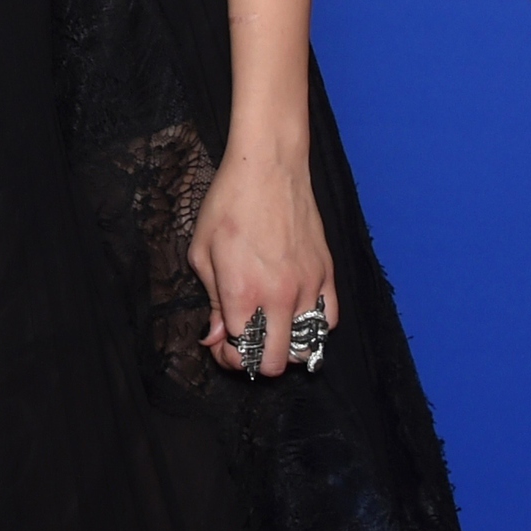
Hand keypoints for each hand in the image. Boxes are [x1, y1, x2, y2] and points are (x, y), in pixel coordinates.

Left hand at [188, 145, 337, 376]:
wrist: (268, 166)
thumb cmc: (229, 202)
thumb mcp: (202, 249)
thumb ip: (211, 299)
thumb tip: (215, 336)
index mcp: (243, 292)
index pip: (241, 352)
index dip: (226, 353)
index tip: (221, 342)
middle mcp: (280, 296)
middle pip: (276, 363)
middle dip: (255, 361)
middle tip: (243, 342)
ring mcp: (308, 286)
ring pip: (305, 347)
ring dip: (284, 345)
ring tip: (268, 327)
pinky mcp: (328, 273)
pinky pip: (328, 321)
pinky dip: (312, 327)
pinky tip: (295, 313)